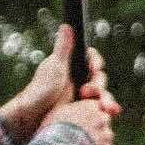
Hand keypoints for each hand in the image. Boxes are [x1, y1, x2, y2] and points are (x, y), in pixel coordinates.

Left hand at [0, 35, 115, 144]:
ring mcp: (80, 98)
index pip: (92, 61)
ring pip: (102, 95)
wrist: (31, 118)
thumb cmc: (40, 91)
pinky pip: (98, 109)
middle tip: (86, 93)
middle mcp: (78, 82)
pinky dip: (107, 109)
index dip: (96, 63)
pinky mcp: (83, 112)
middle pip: (99, 79)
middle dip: (98, 86)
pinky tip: (112, 112)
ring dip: (106, 99)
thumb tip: (66, 26)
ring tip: (105, 108)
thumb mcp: (55, 67)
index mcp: (72, 68)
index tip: (94, 67)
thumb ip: (63, 48)